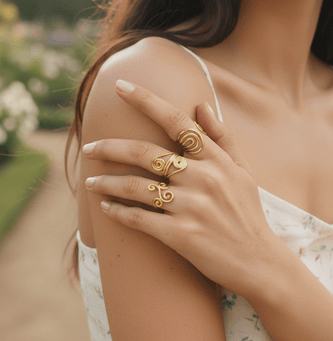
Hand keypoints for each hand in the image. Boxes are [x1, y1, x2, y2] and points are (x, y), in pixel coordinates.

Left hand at [83, 80, 277, 297]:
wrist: (259, 262)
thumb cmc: (247, 212)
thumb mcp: (242, 171)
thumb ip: (222, 137)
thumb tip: (200, 105)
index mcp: (215, 159)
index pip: (176, 120)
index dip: (145, 100)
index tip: (120, 86)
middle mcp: (202, 178)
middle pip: (144, 152)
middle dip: (110, 147)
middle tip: (88, 147)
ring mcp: (191, 207)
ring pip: (135, 186)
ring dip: (106, 182)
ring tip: (89, 181)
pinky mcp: (181, 235)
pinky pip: (139, 218)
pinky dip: (118, 212)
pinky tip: (106, 208)